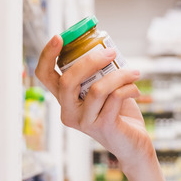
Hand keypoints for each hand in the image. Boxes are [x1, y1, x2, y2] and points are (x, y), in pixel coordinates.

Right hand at [34, 35, 152, 165]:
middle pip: (68, 81)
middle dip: (90, 61)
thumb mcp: (103, 89)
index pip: (44, 76)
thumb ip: (99, 72)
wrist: (133, 143)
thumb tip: (105, 46)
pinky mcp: (103, 126)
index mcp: (64, 99)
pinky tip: (135, 89)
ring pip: (97, 89)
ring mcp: (84, 121)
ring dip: (119, 75)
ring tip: (134, 73)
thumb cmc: (118, 112)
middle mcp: (68, 111)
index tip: (59, 37)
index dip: (47, 56)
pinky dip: (128, 88)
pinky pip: (114, 98)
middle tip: (110, 52)